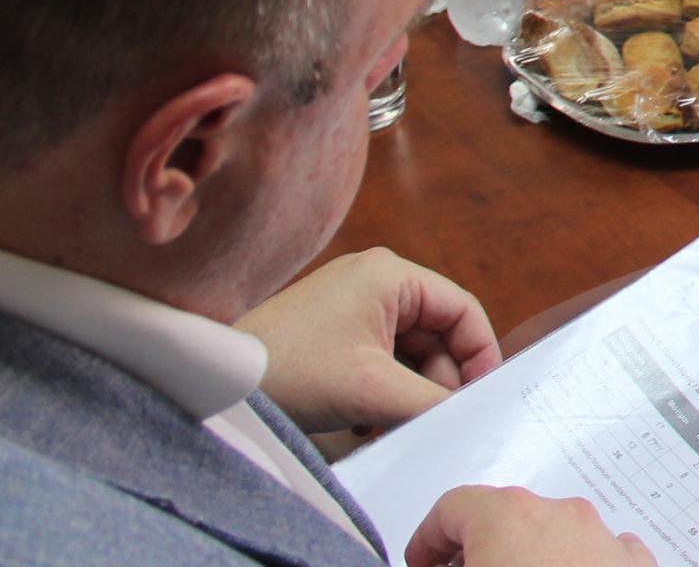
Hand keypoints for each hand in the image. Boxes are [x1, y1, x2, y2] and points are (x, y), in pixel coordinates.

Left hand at [238, 248, 501, 435]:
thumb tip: (474, 413)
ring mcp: (352, 304)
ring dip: (408, 391)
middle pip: (436, 333)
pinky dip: (384, 390)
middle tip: (430, 421)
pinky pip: (381, 358)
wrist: (217, 385)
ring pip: (408, 351)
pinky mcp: (333, 329)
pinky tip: (367, 420)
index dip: (479, 355)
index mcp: (391, 275)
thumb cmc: (292, 371)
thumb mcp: (374, 390)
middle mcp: (376, 280)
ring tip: (391, 424)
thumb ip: (433, 401)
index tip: (481, 398)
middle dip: (437, 380)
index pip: (462, 310)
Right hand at [405, 487, 655, 566]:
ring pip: (552, 534)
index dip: (428, 540)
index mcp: (507, 516)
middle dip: (477, 549)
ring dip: (525, 558)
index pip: (453, 508)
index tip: (421, 565)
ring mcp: (602, 537)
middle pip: (504, 520)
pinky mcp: (632, 564)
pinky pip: (597, 553)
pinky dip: (575, 566)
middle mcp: (559, 514)